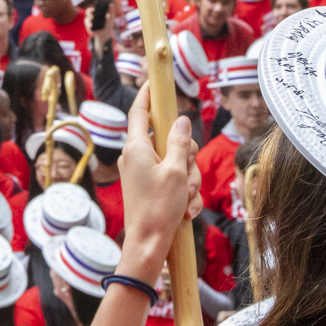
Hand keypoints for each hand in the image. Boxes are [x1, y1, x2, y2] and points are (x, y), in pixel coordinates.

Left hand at [119, 81, 199, 272]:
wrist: (148, 244)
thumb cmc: (159, 208)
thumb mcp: (177, 172)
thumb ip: (180, 143)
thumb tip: (181, 121)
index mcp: (137, 147)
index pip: (140, 112)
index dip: (147, 95)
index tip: (152, 81)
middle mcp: (136, 156)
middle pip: (170, 141)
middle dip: (187, 158)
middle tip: (187, 177)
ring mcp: (142, 173)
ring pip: (177, 163)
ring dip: (188, 181)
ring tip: (185, 200)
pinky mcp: (150, 187)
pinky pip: (174, 182)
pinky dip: (184, 195)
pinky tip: (186, 210)